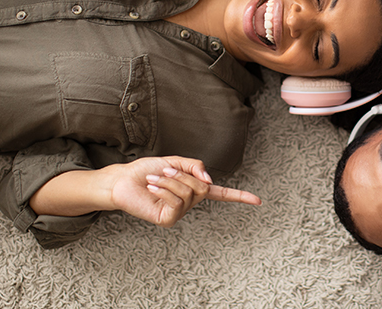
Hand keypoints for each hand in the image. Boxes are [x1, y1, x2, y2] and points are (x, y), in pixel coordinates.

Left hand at [107, 156, 260, 227]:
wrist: (123, 180)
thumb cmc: (146, 171)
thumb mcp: (175, 162)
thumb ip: (195, 167)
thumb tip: (210, 181)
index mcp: (194, 189)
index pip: (221, 194)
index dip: (240, 197)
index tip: (259, 201)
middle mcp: (189, 203)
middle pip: (203, 187)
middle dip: (184, 175)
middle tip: (164, 171)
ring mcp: (179, 213)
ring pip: (190, 192)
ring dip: (170, 181)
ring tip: (154, 180)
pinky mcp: (168, 219)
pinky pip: (177, 202)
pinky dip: (165, 190)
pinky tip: (152, 188)